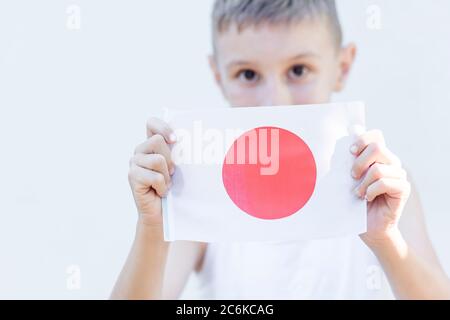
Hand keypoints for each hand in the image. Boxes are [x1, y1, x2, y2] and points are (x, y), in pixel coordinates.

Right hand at [128, 117, 176, 227]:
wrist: (160, 213)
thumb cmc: (171, 188)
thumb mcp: (176, 166)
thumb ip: (176, 152)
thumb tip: (184, 141)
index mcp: (150, 145)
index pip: (151, 123)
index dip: (163, 127)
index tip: (175, 140)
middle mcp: (140, 151)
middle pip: (158, 141)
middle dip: (170, 158)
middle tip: (171, 173)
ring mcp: (134, 163)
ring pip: (158, 159)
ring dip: (167, 175)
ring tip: (165, 184)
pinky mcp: (132, 176)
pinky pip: (155, 176)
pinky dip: (163, 186)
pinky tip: (159, 192)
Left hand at [350, 130, 410, 244]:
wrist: (368, 227)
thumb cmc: (355, 203)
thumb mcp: (346, 181)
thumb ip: (344, 165)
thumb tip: (338, 150)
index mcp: (378, 156)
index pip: (376, 135)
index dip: (362, 139)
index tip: (351, 152)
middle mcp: (391, 162)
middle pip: (377, 147)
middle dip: (359, 162)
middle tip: (352, 176)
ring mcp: (399, 175)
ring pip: (379, 168)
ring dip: (363, 182)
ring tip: (358, 193)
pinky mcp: (403, 189)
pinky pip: (385, 183)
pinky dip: (371, 191)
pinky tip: (367, 198)